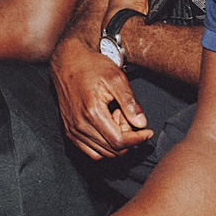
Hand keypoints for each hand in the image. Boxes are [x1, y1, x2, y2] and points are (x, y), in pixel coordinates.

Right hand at [48, 40, 150, 160]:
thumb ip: (130, 102)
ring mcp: (72, 130)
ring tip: (117, 121)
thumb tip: (141, 124)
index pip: (120, 142)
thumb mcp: (116, 78)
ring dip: (115, 143)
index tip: (148, 131)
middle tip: (128, 118)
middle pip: (112, 150)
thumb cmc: (92, 66)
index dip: (138, 139)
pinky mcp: (69, 131)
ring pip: (102, 154)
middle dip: (127, 139)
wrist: (67, 61)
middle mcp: (79, 125)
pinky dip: (104, 148)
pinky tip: (108, 130)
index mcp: (92, 112)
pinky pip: (90, 152)